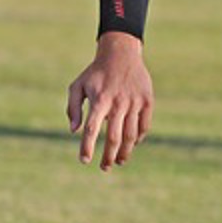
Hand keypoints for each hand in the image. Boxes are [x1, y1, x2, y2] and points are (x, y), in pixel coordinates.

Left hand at [67, 31, 153, 170]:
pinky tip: (131, 146)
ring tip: (119, 162)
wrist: (121, 54)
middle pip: (114, 137)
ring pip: (131, 135)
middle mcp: (118, 103)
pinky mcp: (147, 101)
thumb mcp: (77, 86)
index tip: (84, 161)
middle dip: (108, 156)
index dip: (88, 147)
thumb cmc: (95, 73)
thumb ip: (73, 109)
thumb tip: (74, 131)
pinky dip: (138, 138)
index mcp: (99, 100)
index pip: (92, 129)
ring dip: (125, 152)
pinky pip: (144, 126)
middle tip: (104, 168)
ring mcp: (135, 103)